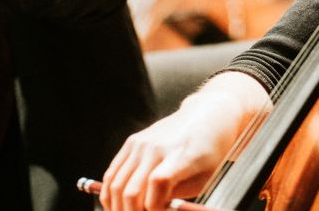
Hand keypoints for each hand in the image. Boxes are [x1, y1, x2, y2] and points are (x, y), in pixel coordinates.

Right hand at [99, 72, 269, 210]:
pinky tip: (119, 204)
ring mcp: (143, 143)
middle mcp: (159, 147)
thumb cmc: (209, 153)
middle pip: (131, 191)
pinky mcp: (132, 141)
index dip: (154, 206)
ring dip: (117, 207)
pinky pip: (112, 174)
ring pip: (116, 186)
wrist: (206, 116)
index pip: (158, 182)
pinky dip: (110, 194)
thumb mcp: (205, 179)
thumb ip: (177, 199)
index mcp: (183, 155)